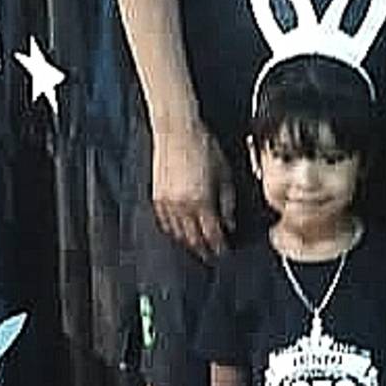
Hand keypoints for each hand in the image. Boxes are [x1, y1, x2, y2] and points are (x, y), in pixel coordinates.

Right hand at [152, 121, 235, 261]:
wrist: (176, 130)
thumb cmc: (204, 147)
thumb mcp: (224, 173)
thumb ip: (227, 201)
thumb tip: (229, 223)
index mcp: (201, 200)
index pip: (212, 234)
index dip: (219, 246)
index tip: (224, 252)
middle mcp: (182, 205)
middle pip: (193, 239)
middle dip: (204, 249)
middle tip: (212, 256)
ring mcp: (166, 202)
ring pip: (177, 233)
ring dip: (188, 243)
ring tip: (197, 247)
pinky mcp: (156, 196)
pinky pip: (164, 223)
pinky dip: (173, 231)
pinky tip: (180, 233)